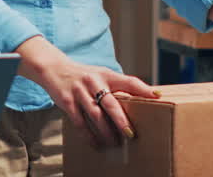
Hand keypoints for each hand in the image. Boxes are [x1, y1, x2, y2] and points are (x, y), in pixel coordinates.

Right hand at [17, 37, 158, 149]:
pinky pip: (79, 122)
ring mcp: (79, 91)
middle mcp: (93, 81)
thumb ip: (118, 86)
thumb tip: (144, 100)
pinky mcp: (67, 101)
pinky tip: (96, 143)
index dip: (143, 89)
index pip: (128, 81)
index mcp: (106, 74)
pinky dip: (88, 135)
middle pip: (110, 103)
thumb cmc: (85, 76)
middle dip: (121, 120)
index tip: (157, 97)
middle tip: (131, 134)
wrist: (54, 69)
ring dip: (106, 132)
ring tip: (115, 143)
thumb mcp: (101, 75)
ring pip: (95, 115)